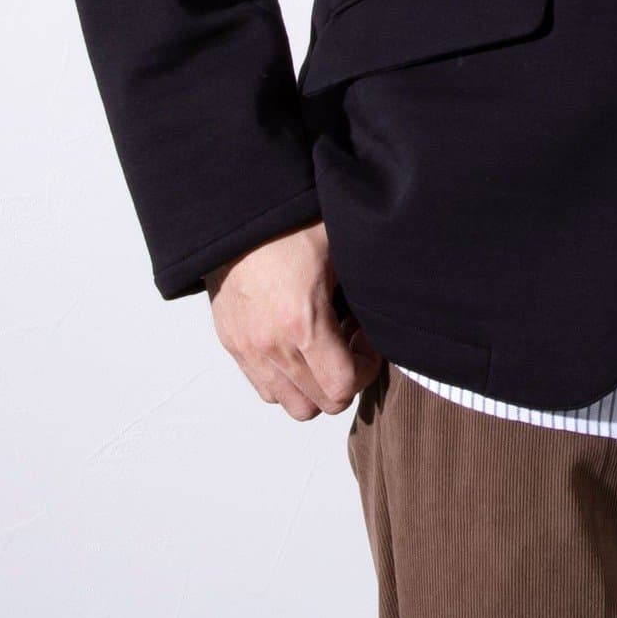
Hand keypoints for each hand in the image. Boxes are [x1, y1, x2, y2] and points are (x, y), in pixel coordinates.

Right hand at [203, 219, 381, 418]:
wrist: (239, 212)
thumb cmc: (290, 223)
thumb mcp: (340, 249)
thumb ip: (362, 289)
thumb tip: (384, 309)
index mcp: (302, 322)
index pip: (342, 387)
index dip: (366, 369)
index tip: (369, 342)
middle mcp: (271, 345)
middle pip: (318, 404)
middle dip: (343, 380)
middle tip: (351, 343)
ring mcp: (247, 348)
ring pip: (289, 403)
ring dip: (314, 385)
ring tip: (324, 346)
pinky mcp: (232, 343)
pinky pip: (264, 386)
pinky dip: (286, 379)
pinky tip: (298, 343)